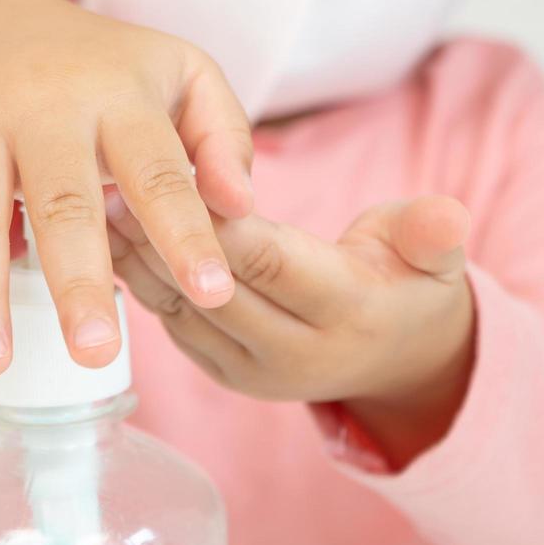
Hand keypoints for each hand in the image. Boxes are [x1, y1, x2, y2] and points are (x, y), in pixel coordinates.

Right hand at [0, 0, 253, 375]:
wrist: (2, 19)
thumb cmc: (104, 69)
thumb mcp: (179, 78)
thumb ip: (221, 136)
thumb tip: (242, 204)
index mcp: (119, 97)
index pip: (160, 171)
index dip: (186, 231)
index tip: (214, 291)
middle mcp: (46, 105)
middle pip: (64, 201)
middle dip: (79, 279)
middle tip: (96, 351)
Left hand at [107, 192, 475, 458]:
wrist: (395, 360)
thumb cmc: (408, 283)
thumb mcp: (435, 257)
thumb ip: (433, 233)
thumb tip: (449, 216)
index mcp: (345, 315)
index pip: (273, 265)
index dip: (224, 223)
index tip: (179, 173)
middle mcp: (293, 354)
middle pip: (215, 289)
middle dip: (163, 236)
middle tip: (112, 179)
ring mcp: (251, 371)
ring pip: (181, 308)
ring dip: (136, 257)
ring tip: (95, 199)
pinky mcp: (220, 370)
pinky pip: (169, 321)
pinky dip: (139, 276)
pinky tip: (108, 232)